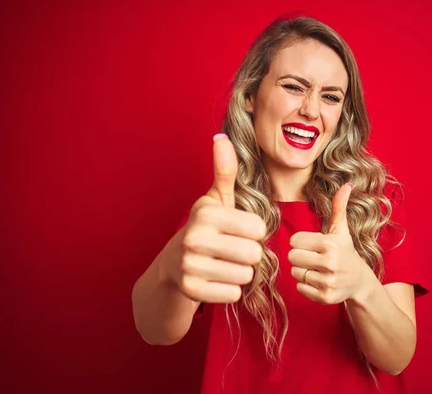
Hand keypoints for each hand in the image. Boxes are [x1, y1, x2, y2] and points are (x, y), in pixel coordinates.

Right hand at [159, 134, 265, 302]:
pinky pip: (233, 294)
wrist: (173, 265)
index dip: (253, 232)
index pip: (258, 228)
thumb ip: (225, 171)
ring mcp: (190, 266)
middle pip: (254, 254)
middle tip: (232, 251)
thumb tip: (222, 137)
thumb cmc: (206, 229)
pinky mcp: (191, 291)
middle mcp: (195, 238)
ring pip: (245, 276)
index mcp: (206, 213)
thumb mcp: (216, 200)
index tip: (237, 231)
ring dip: (240, 272)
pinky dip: (230, 290)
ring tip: (223, 264)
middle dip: (249, 255)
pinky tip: (216, 279)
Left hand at [288, 183, 370, 304]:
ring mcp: (328, 282)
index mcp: (330, 244)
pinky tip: (319, 281)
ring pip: (295, 273)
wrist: (359, 281)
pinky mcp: (325, 297)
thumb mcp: (341, 230)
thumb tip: (347, 185)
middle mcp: (330, 263)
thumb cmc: (345, 251)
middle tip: (313, 258)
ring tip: (317, 269)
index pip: (294, 241)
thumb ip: (339, 207)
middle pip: (292, 257)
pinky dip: (307, 285)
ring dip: (303, 271)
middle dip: (300, 257)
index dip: (302, 242)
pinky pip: (300, 288)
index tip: (314, 245)